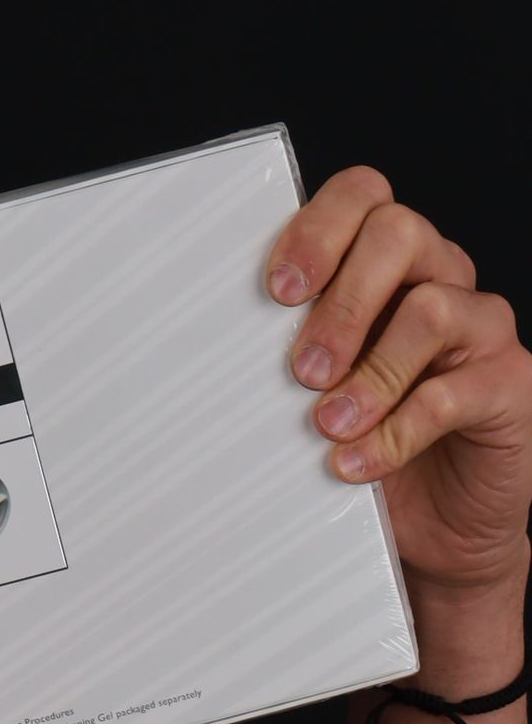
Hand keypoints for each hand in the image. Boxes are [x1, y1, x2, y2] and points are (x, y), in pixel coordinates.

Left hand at [268, 165, 531, 597]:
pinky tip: (356, 461)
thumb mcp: (311, 394)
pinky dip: (397, 431)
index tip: (278, 290)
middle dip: (341, 302)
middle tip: (303, 370)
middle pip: (400, 233)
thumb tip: (220, 346)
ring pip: (432, 308)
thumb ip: (284, 354)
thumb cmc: (364, 442)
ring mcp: (481, 330)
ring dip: (369, 372)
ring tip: (328, 424)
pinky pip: (455, 391)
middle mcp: (440, 279)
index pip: (362, 198)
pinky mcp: (511, 385)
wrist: (435, 526)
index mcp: (388, 264)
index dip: (318, 230)